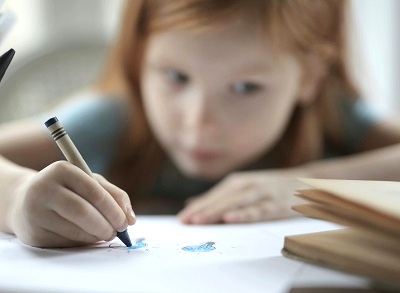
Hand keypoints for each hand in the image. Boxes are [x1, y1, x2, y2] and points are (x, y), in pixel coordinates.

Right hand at [8, 161, 134, 247]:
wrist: (25, 201)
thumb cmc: (67, 189)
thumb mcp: (90, 182)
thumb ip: (114, 195)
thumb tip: (130, 219)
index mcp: (62, 170)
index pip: (94, 192)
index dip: (113, 210)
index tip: (126, 222)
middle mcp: (44, 188)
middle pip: (83, 212)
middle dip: (106, 225)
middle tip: (117, 232)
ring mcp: (35, 211)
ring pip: (75, 229)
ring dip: (97, 236)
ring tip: (105, 234)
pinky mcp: (32, 233)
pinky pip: (66, 242)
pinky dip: (83, 242)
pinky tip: (87, 237)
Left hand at [178, 168, 308, 223]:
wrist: (302, 181)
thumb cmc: (268, 187)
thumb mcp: (242, 188)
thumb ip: (218, 197)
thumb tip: (191, 204)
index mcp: (237, 182)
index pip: (213, 196)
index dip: (197, 207)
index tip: (182, 219)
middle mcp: (247, 185)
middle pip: (221, 199)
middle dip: (202, 210)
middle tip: (186, 221)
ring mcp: (262, 193)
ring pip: (236, 203)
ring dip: (217, 212)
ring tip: (200, 221)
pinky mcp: (275, 204)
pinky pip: (258, 210)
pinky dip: (244, 214)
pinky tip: (231, 219)